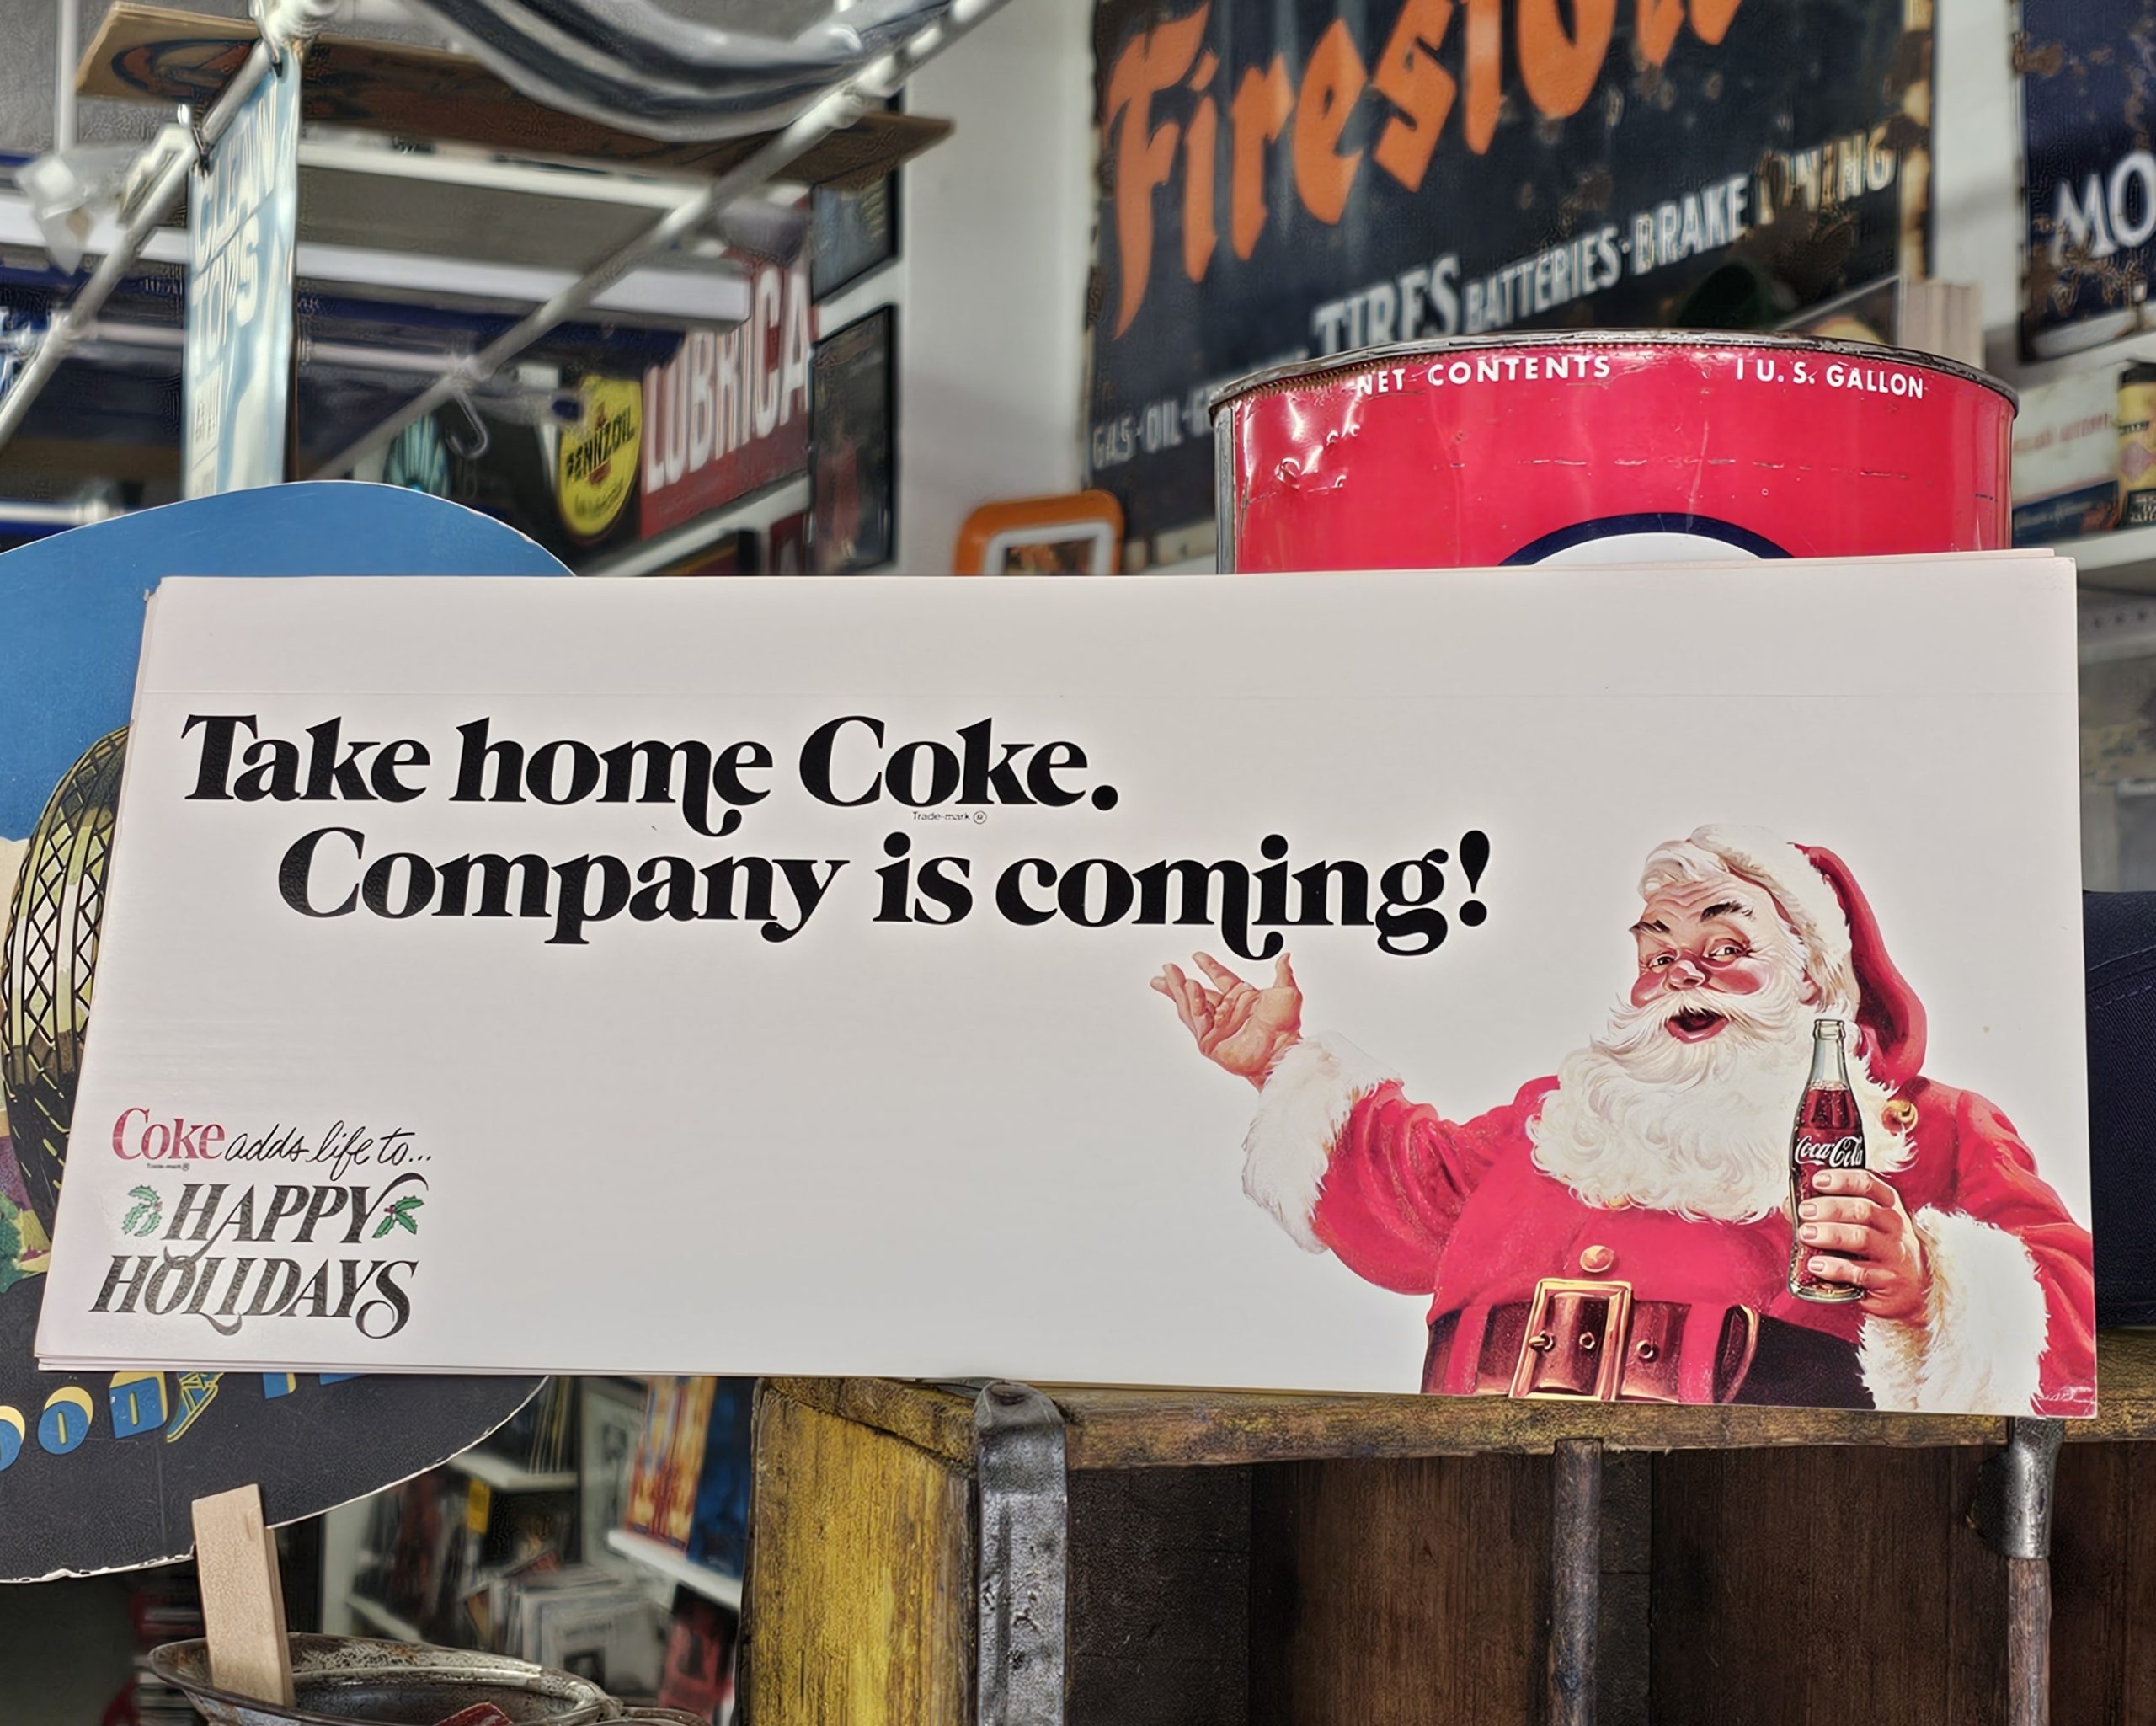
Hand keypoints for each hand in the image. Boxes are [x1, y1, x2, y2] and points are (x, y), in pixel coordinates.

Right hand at [1151, 952, 1301, 1089]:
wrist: (1280, 1050)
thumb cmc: (1286, 1027)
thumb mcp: (1287, 993)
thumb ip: (1283, 973)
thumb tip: (1286, 957)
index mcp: (1242, 998)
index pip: (1220, 977)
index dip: (1208, 966)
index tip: (1197, 956)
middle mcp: (1227, 1012)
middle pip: (1197, 992)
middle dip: (1179, 981)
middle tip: (1166, 968)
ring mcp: (1217, 1027)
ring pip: (1191, 1005)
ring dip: (1179, 989)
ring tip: (1170, 974)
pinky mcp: (1210, 1042)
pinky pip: (1197, 1019)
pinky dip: (1192, 1002)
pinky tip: (1190, 987)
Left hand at [1797, 1167, 1930, 1323]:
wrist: (1909, 1290)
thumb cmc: (1875, 1250)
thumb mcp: (1860, 1225)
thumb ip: (1827, 1213)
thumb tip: (1789, 1205)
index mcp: (1887, 1206)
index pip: (1869, 1184)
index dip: (1842, 1179)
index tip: (1818, 1180)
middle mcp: (1895, 1227)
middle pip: (1863, 1210)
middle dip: (1830, 1208)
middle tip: (1804, 1211)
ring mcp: (1894, 1254)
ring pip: (1862, 1238)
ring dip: (1830, 1234)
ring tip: (1805, 1234)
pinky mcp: (1888, 1281)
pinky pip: (1860, 1273)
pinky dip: (1835, 1267)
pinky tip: (1816, 1265)